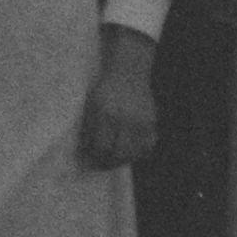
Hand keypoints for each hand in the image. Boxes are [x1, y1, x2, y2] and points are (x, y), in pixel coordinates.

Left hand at [76, 31, 161, 173]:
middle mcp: (125, 119)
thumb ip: (88, 128)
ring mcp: (141, 122)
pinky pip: (147, 146)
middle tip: (100, 165)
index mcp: (106, 113)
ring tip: (113, 160)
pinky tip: (129, 152)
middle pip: (118, 153)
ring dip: (122, 160)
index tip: (88, 162)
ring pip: (133, 153)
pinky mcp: (152, 122)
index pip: (100, 146)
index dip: (94, 158)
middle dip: (107, 163)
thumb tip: (84, 152)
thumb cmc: (105, 88)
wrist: (128, 71)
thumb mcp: (91, 105)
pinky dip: (138, 153)